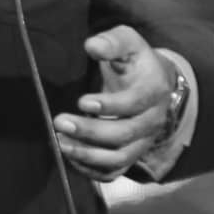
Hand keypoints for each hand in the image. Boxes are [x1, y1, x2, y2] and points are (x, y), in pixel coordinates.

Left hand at [53, 25, 185, 182]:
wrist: (152, 83)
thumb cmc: (134, 61)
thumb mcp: (127, 41)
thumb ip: (111, 42)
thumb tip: (92, 45)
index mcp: (154, 90)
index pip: (134, 103)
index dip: (109, 105)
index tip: (82, 100)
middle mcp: (152, 121)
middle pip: (124, 134)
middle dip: (90, 131)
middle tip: (59, 121)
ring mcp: (142, 142)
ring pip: (119, 158)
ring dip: (87, 154)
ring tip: (60, 142)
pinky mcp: (131, 155)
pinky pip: (113, 172)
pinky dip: (90, 170)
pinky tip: (69, 155)